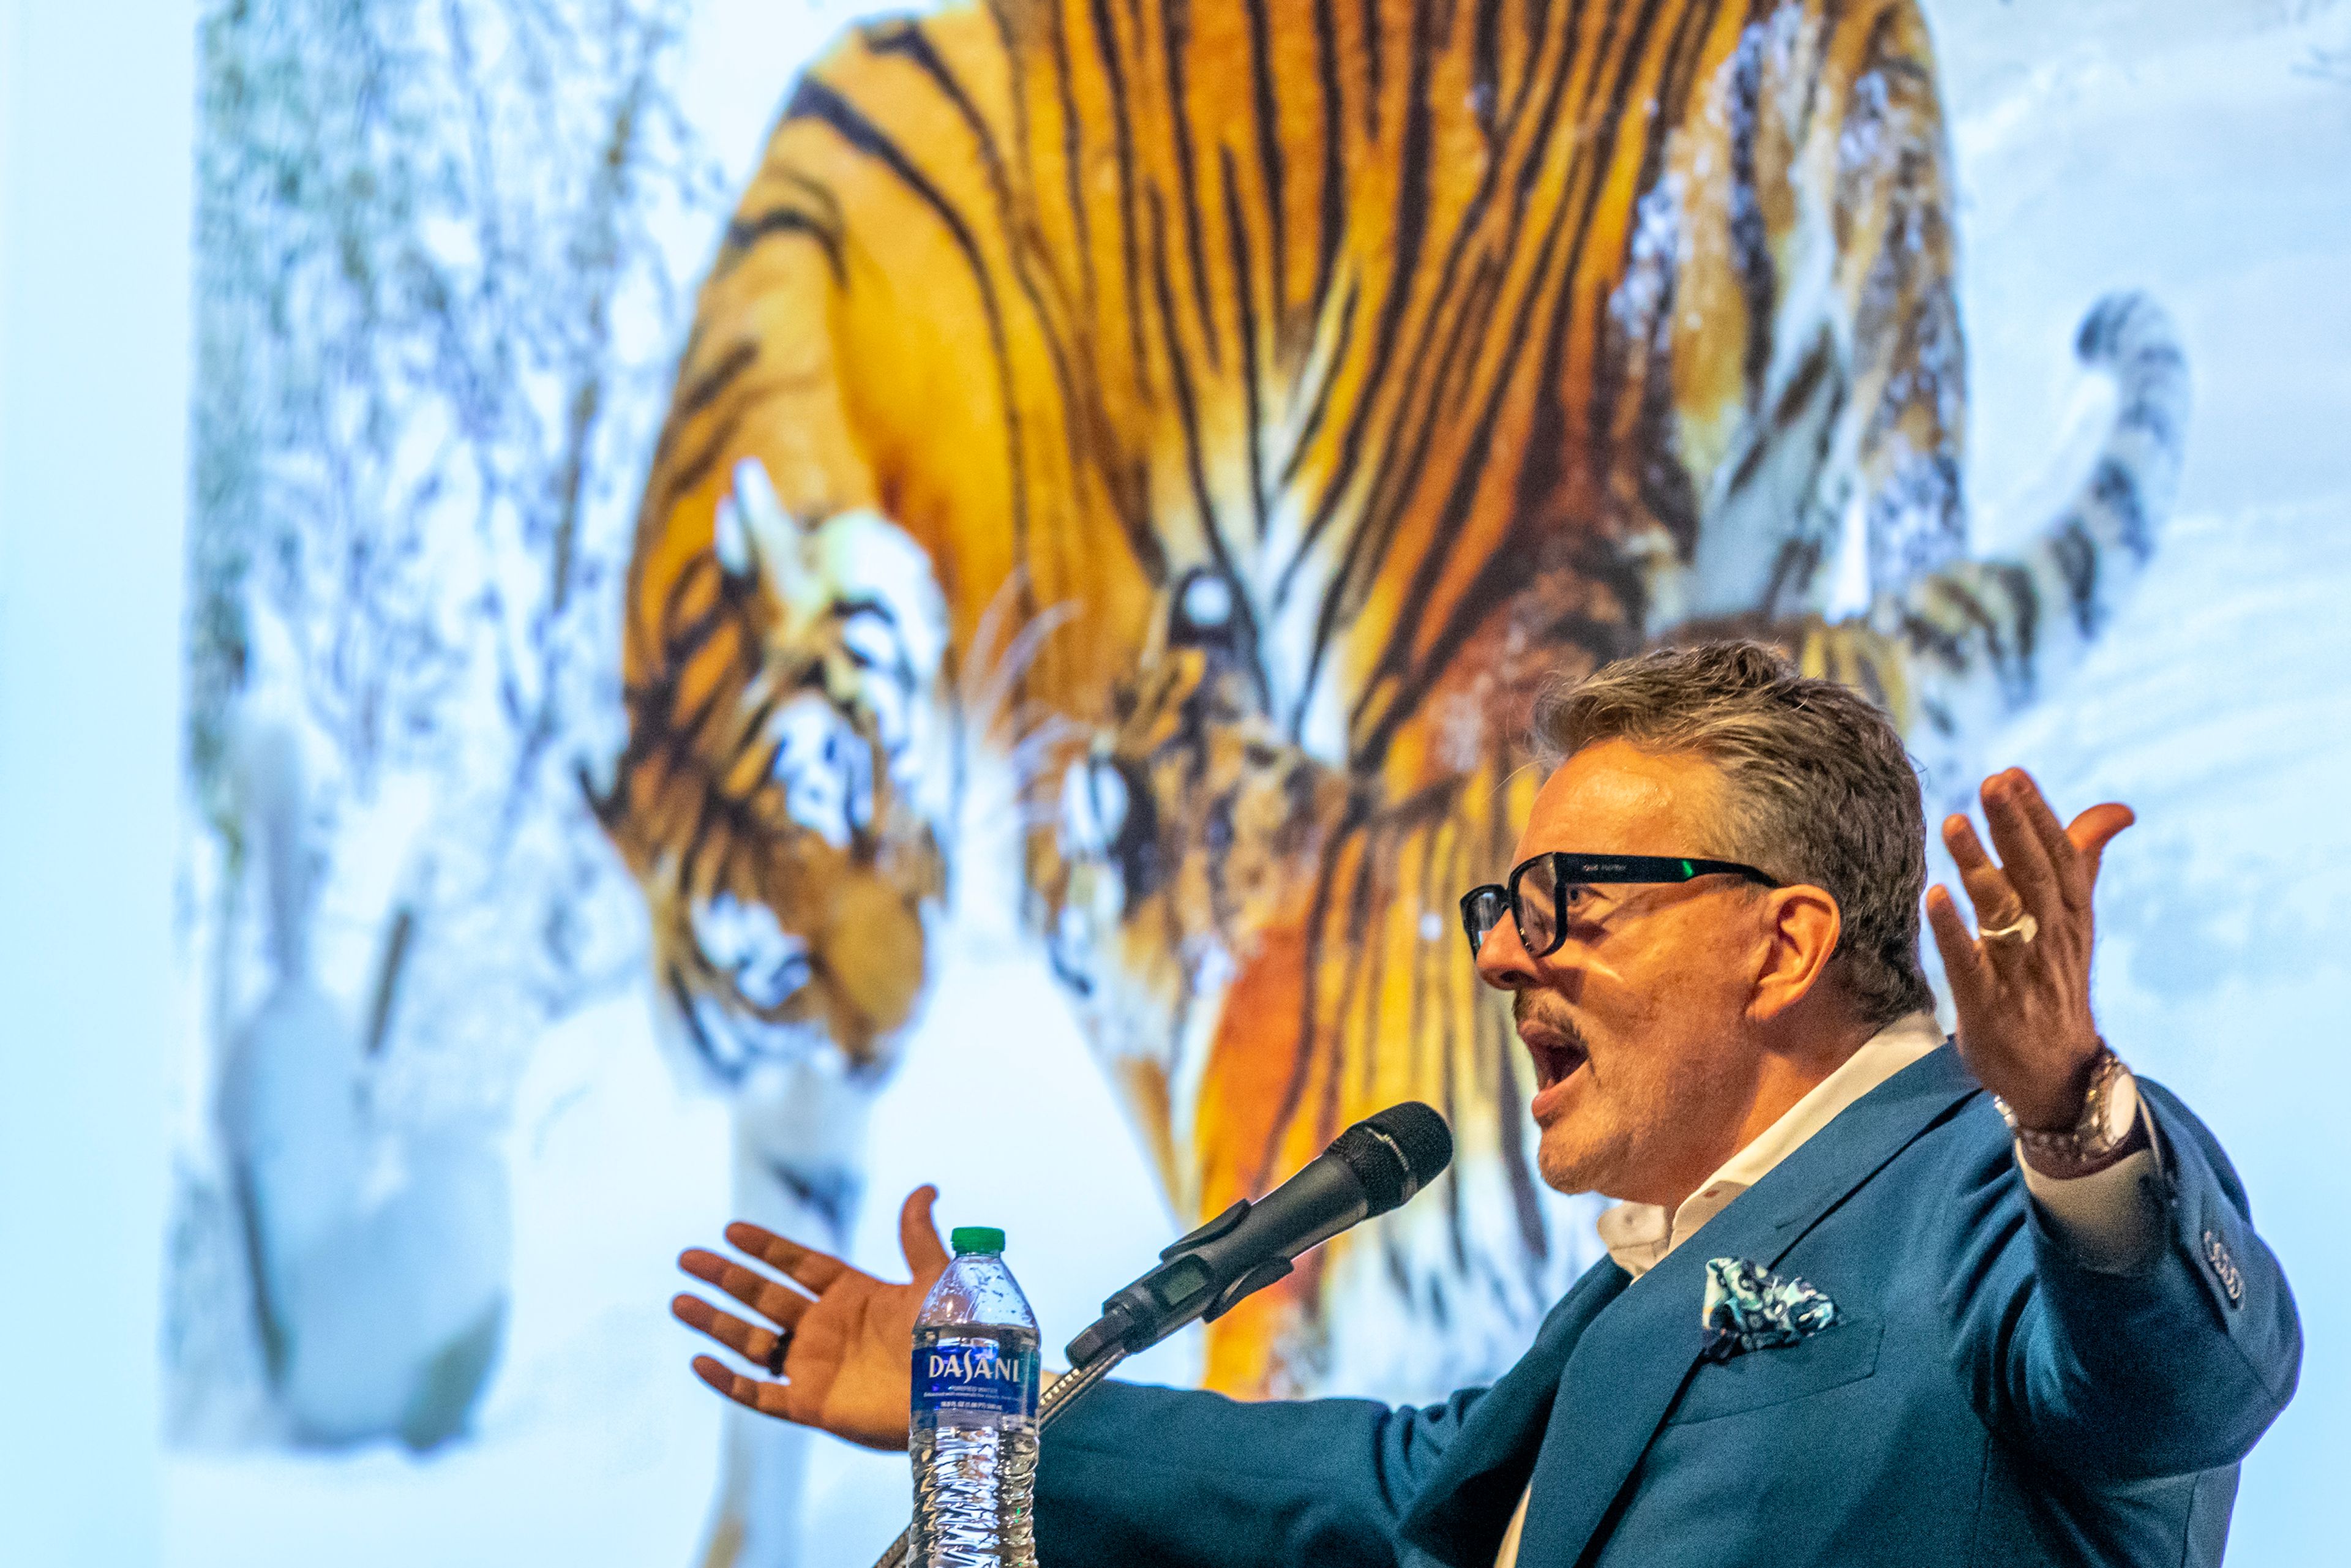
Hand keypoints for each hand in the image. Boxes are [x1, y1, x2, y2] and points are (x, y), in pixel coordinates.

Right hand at [672, 1185, 949, 1450]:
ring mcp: (816, 1368)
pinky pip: (760, 1394)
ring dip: (716, 1322)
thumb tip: (925, 1187)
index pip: (799, 1265)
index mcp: (854, 1295)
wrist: (959, 1398)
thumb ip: (919, 1237)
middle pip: (765, 1297)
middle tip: (687, 1257)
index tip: (731, 1230)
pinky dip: (729, 1381)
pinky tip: (700, 1362)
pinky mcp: (812, 1406)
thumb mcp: (936, 1280)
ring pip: (753, 1341)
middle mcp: (828, 1329)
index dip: (766, 1248)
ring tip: (678, 1301)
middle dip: (726, 1278)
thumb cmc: (954, 1339)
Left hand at [1926, 768, 2134, 1132]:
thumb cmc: (2057, 984)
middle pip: (2035, 876)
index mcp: (2072, 916)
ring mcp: (2019, 973)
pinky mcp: (1988, 1005)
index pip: (2061, 858)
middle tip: (1992, 783)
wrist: (2057, 1073)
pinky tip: (1934, 897)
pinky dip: (1953, 932)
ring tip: (1952, 824)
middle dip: (2014, 828)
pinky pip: (1969, 964)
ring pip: (2001, 914)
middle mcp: (2051, 939)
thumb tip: (2118, 809)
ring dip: (1978, 867)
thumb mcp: (2075, 922)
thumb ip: (2084, 861)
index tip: (2013, 774)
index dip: (2038, 816)